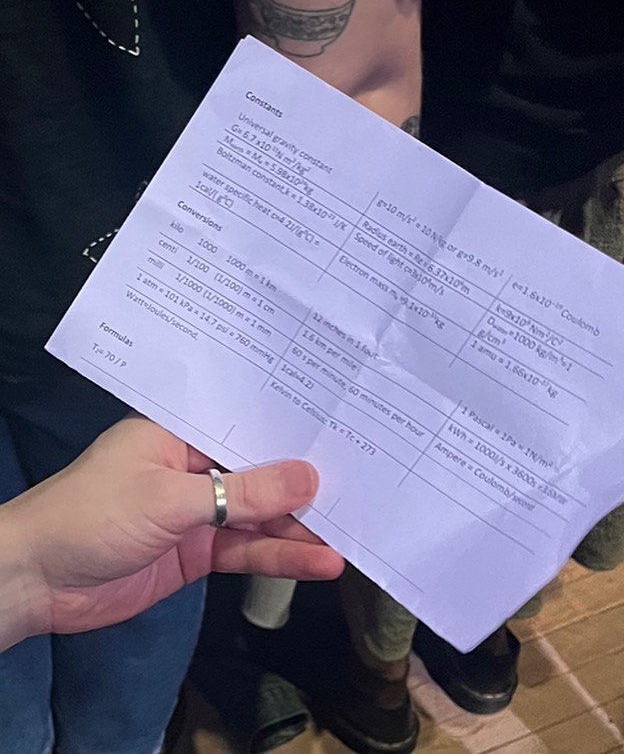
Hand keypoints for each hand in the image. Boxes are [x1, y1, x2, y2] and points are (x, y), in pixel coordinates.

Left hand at [1, 415, 343, 645]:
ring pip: (259, 515)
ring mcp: (199, 511)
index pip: (247, 424)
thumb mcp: (171, 497)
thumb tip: (310, 477)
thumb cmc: (94, 515)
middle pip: (259, 472)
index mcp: (181, 432)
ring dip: (299, 527)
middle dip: (304, 482)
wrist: (37, 582)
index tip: (342, 430)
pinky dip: (280, 557)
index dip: (292, 429)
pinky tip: (319, 562)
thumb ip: (243, 493)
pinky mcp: (200, 551)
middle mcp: (195, 466)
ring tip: (351, 533)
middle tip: (362, 482)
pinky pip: (247, 550)